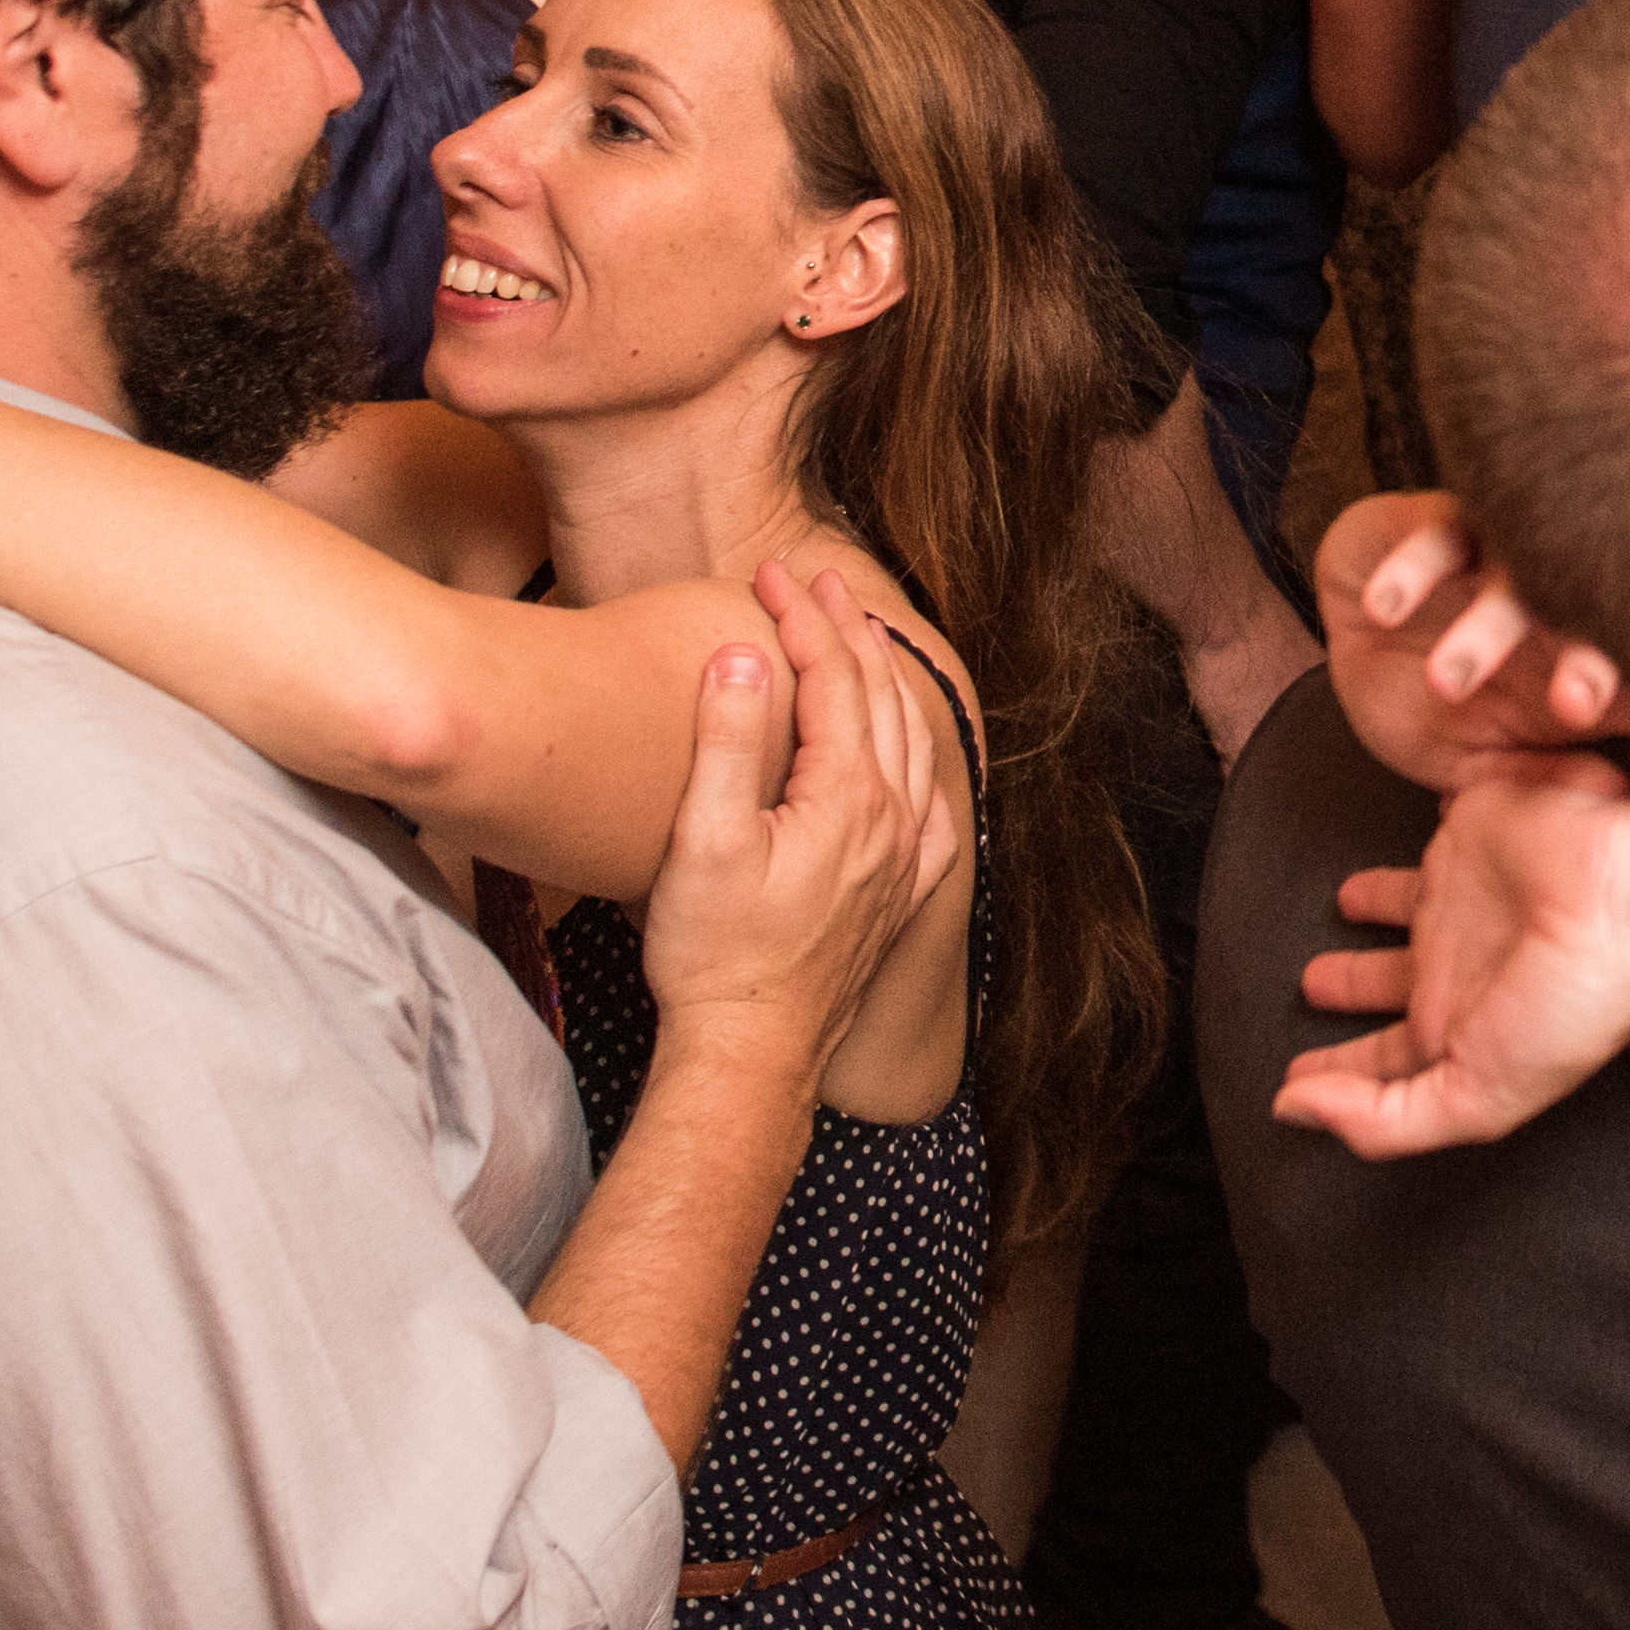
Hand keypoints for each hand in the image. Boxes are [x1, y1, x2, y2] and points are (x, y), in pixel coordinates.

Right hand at [631, 562, 961, 1094]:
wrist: (751, 1055)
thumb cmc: (714, 956)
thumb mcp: (702, 842)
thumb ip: (728, 741)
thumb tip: (748, 654)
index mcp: (849, 798)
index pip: (833, 678)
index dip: (801, 618)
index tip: (767, 574)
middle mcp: (893, 821)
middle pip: (879, 698)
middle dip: (847, 630)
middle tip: (811, 581)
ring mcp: (903, 861)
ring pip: (909, 743)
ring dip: (882, 681)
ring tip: (857, 638)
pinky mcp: (899, 896)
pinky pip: (927, 806)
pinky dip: (915, 758)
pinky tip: (907, 758)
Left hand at [1274, 761, 1629, 1158]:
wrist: (1626, 900)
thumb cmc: (1572, 1006)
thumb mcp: (1473, 1096)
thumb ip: (1379, 1120)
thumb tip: (1291, 1110)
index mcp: (1456, 1028)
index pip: (1383, 1058)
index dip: (1338, 1072)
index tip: (1294, 1080)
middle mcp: (1459, 962)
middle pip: (1390, 979)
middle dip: (1351, 984)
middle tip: (1312, 983)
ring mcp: (1465, 893)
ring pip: (1405, 900)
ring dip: (1373, 900)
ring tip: (1344, 900)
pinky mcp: (1473, 827)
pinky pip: (1435, 825)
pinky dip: (1421, 821)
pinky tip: (1410, 819)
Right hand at [1317, 490, 1629, 791]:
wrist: (1357, 646)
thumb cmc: (1432, 710)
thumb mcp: (1479, 764)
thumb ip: (1538, 775)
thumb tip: (1609, 788)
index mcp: (1589, 674)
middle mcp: (1560, 609)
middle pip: (1599, 626)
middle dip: (1593, 665)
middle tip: (1573, 702)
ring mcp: (1502, 563)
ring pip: (1513, 582)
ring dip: (1490, 629)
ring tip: (1449, 679)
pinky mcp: (1444, 526)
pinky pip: (1440, 536)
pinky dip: (1415, 570)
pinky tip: (1386, 609)